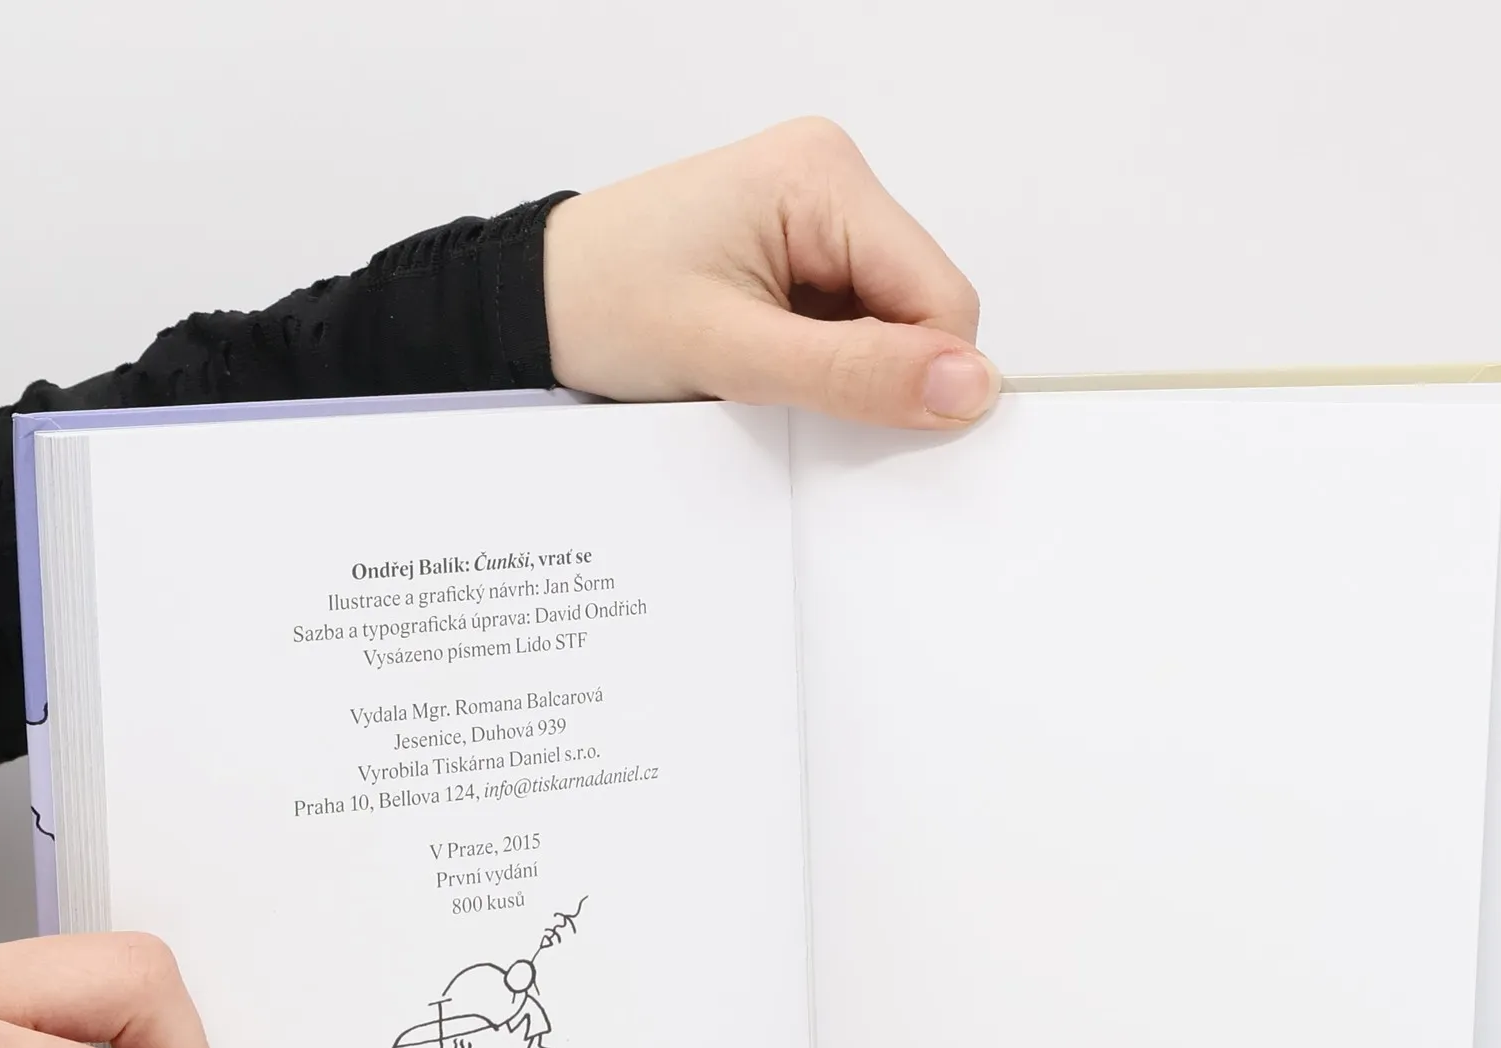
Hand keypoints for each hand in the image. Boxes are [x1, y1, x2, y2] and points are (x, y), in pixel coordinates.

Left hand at [544, 118, 998, 430]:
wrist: (531, 304)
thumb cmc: (604, 306)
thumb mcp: (734, 354)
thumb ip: (856, 374)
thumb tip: (969, 386)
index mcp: (824, 177)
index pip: (942, 298)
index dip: (919, 377)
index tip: (854, 419)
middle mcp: (830, 178)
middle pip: (920, 308)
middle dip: (873, 372)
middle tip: (784, 392)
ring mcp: (814, 213)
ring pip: (888, 323)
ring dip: (842, 371)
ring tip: (761, 374)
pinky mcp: (796, 249)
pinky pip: (850, 323)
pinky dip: (820, 363)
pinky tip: (763, 365)